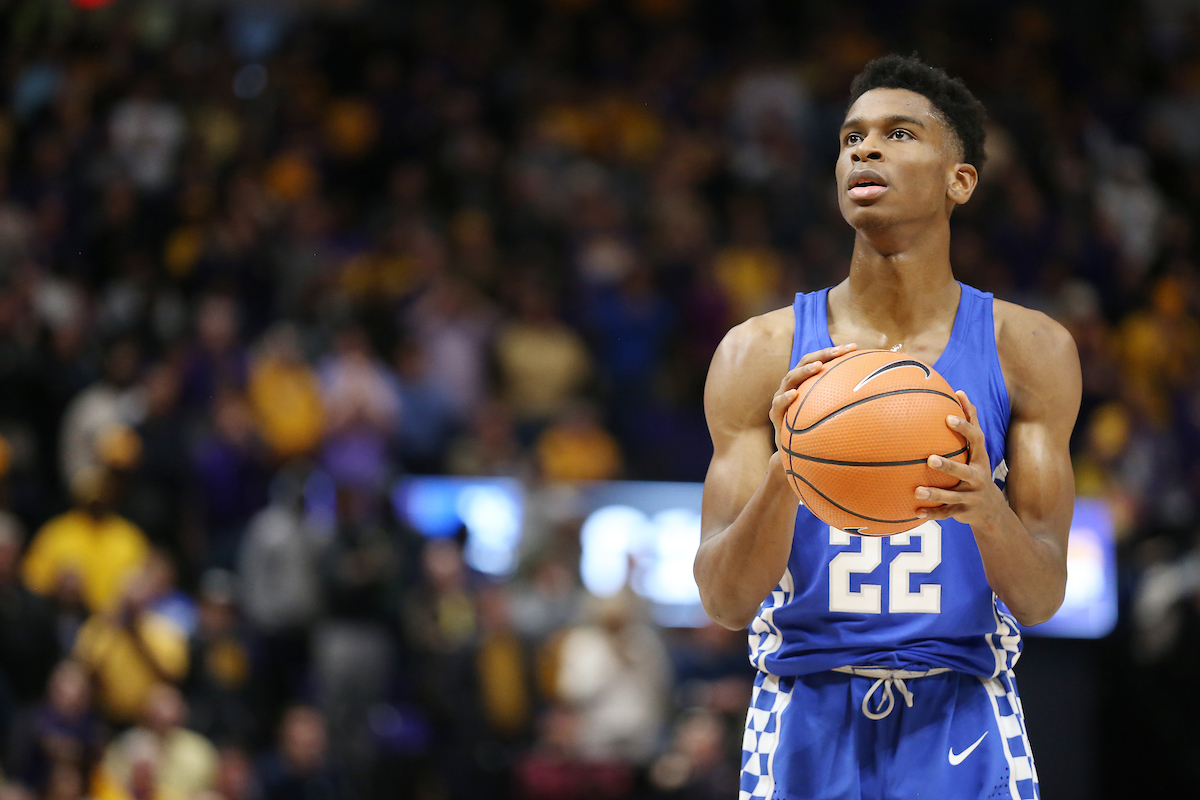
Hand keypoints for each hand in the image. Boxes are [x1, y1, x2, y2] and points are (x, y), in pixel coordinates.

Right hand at [770, 343, 856, 451]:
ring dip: (804, 371)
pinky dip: (785, 398)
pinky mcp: (775, 414)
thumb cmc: (814, 429)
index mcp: (806, 381)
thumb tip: (876, 392)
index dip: (835, 352)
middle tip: (839, 351)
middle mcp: (793, 385)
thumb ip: (844, 402)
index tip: (854, 347)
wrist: (793, 452)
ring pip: (790, 378)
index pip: (820, 359)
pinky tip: (795, 394)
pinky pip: (778, 404)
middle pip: (804, 362)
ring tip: (818, 367)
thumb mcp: (830, 413)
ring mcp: (782, 398)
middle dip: (822, 355)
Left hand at [915, 391, 1005, 527]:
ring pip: (952, 495)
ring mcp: (971, 496)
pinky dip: (931, 513)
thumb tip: (959, 391)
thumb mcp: (977, 449)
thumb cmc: (976, 469)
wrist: (991, 509)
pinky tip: (915, 511)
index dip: (965, 428)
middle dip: (949, 466)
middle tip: (930, 459)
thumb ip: (970, 423)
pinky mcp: (962, 511)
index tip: (949, 417)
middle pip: (964, 471)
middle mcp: (978, 477)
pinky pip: (945, 513)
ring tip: (917, 490)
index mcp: (980, 458)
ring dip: (935, 493)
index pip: (976, 441)